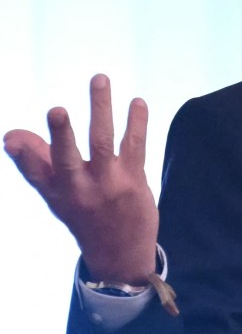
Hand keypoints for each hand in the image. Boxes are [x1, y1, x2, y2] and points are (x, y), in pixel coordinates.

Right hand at [4, 74, 158, 283]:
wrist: (121, 253)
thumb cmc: (84, 215)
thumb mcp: (56, 196)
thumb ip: (36, 163)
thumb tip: (11, 136)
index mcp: (56, 193)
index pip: (34, 173)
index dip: (23, 155)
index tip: (11, 139)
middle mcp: (80, 190)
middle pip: (67, 159)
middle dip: (61, 134)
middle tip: (56, 110)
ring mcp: (109, 185)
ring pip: (103, 143)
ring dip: (101, 109)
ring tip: (99, 79)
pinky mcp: (134, 181)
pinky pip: (135, 146)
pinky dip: (137, 122)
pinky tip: (138, 102)